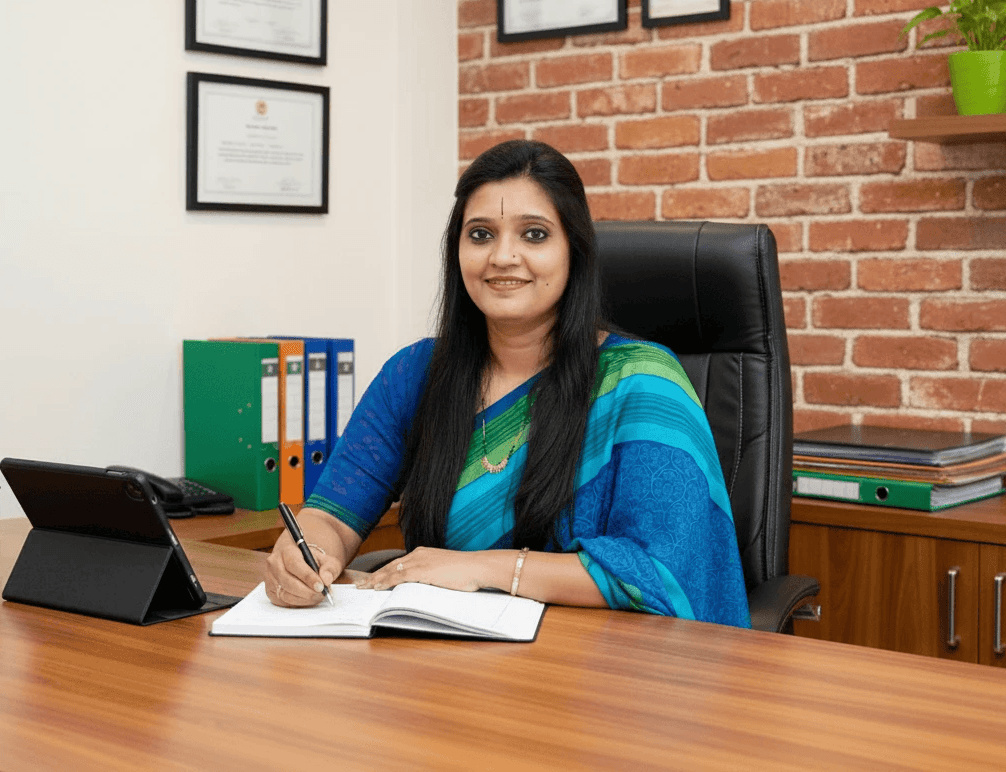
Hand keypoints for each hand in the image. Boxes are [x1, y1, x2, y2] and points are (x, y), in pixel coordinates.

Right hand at [265, 541, 343, 607]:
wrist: (299, 562)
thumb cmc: (312, 561)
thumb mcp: (325, 559)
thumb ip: (329, 568)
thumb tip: (326, 580)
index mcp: (286, 550)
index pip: (294, 564)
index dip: (308, 577)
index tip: (320, 586)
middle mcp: (274, 564)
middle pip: (288, 581)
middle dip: (307, 591)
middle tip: (321, 594)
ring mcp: (270, 578)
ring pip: (285, 594)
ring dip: (303, 599)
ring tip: (317, 597)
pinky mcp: (271, 591)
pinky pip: (283, 601)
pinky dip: (298, 603)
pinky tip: (308, 599)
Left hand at [354, 547, 492, 592]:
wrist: (478, 567)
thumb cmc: (467, 571)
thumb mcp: (444, 573)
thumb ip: (431, 577)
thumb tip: (422, 587)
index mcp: (424, 553)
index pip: (398, 564)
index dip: (384, 571)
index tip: (373, 578)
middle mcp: (419, 554)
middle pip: (391, 566)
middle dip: (374, 575)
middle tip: (361, 584)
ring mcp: (420, 561)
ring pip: (391, 571)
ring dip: (376, 580)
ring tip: (364, 588)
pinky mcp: (423, 570)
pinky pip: (399, 576)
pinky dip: (386, 582)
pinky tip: (377, 587)